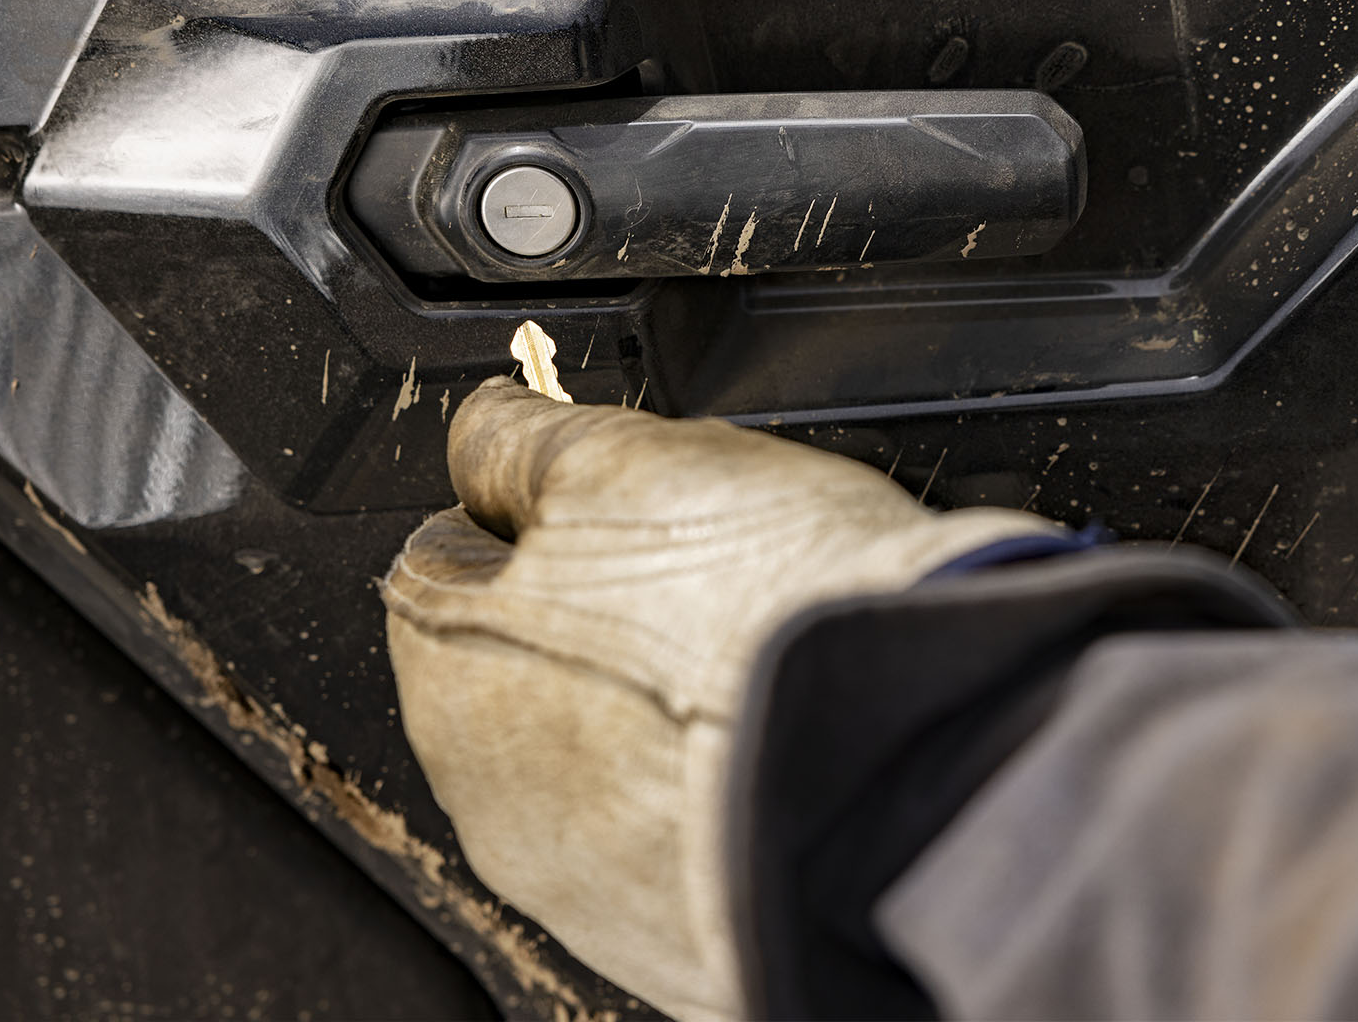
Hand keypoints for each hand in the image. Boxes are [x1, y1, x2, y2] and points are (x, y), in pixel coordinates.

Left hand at [384, 377, 1062, 1019]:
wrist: (915, 751)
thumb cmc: (770, 615)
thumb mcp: (625, 464)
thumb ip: (521, 439)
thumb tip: (481, 423)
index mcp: (453, 674)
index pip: (442, 561)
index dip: (527, 503)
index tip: (601, 493)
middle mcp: (498, 802)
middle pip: (523, 665)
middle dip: (596, 608)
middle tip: (700, 569)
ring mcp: (592, 884)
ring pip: (606, 757)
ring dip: (659, 702)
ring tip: (759, 653)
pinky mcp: (687, 934)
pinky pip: (683, 832)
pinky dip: (718, 785)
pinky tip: (783, 733)